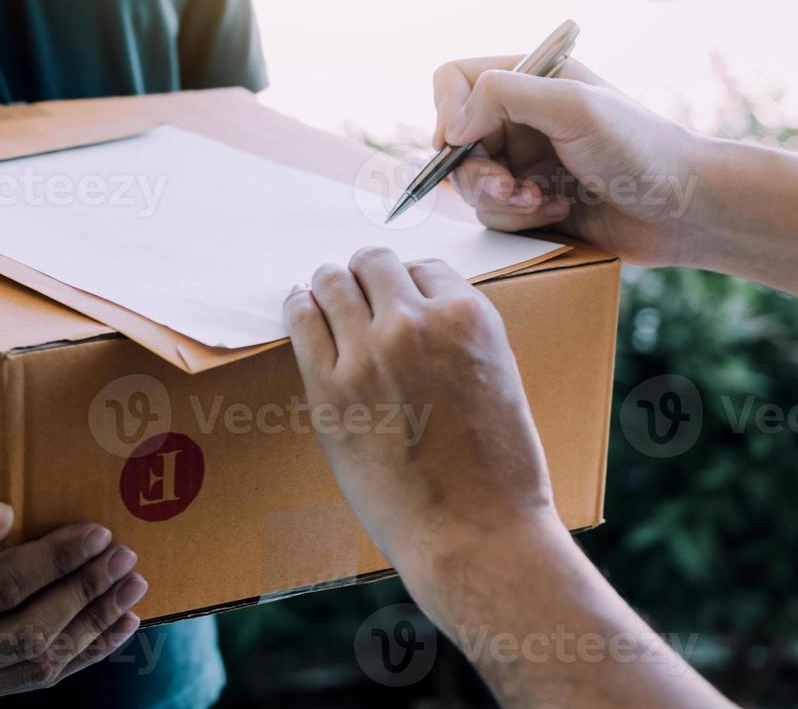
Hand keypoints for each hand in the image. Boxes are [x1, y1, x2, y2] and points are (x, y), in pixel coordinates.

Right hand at [0, 471, 146, 706]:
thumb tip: (3, 519)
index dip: (53, 562)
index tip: (97, 532)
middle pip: (21, 634)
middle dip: (81, 595)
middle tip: (124, 557)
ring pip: (32, 667)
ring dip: (91, 627)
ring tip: (130, 587)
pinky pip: (28, 680)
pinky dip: (79, 654)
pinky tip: (115, 627)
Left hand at [283, 247, 558, 575]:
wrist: (474, 533)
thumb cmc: (497, 470)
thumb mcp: (497, 378)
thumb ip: (458, 338)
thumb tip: (416, 313)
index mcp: (469, 317)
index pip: (424, 267)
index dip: (408, 284)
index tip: (397, 301)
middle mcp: (417, 322)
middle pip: (374, 263)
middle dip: (366, 277)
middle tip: (359, 295)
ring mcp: (369, 352)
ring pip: (332, 281)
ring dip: (330, 286)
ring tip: (326, 298)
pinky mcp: (330, 388)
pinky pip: (301, 319)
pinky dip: (300, 308)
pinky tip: (301, 313)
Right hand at [432, 56, 704, 266]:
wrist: (684, 210)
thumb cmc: (640, 148)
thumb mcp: (572, 106)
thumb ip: (503, 96)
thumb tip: (450, 128)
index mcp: (530, 79)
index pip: (454, 80)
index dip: (446, 110)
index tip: (457, 143)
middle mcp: (521, 118)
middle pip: (455, 141)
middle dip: (478, 170)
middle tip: (509, 187)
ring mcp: (524, 162)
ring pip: (470, 184)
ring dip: (501, 199)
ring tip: (543, 202)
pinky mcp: (532, 203)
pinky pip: (494, 215)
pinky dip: (521, 219)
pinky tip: (560, 212)